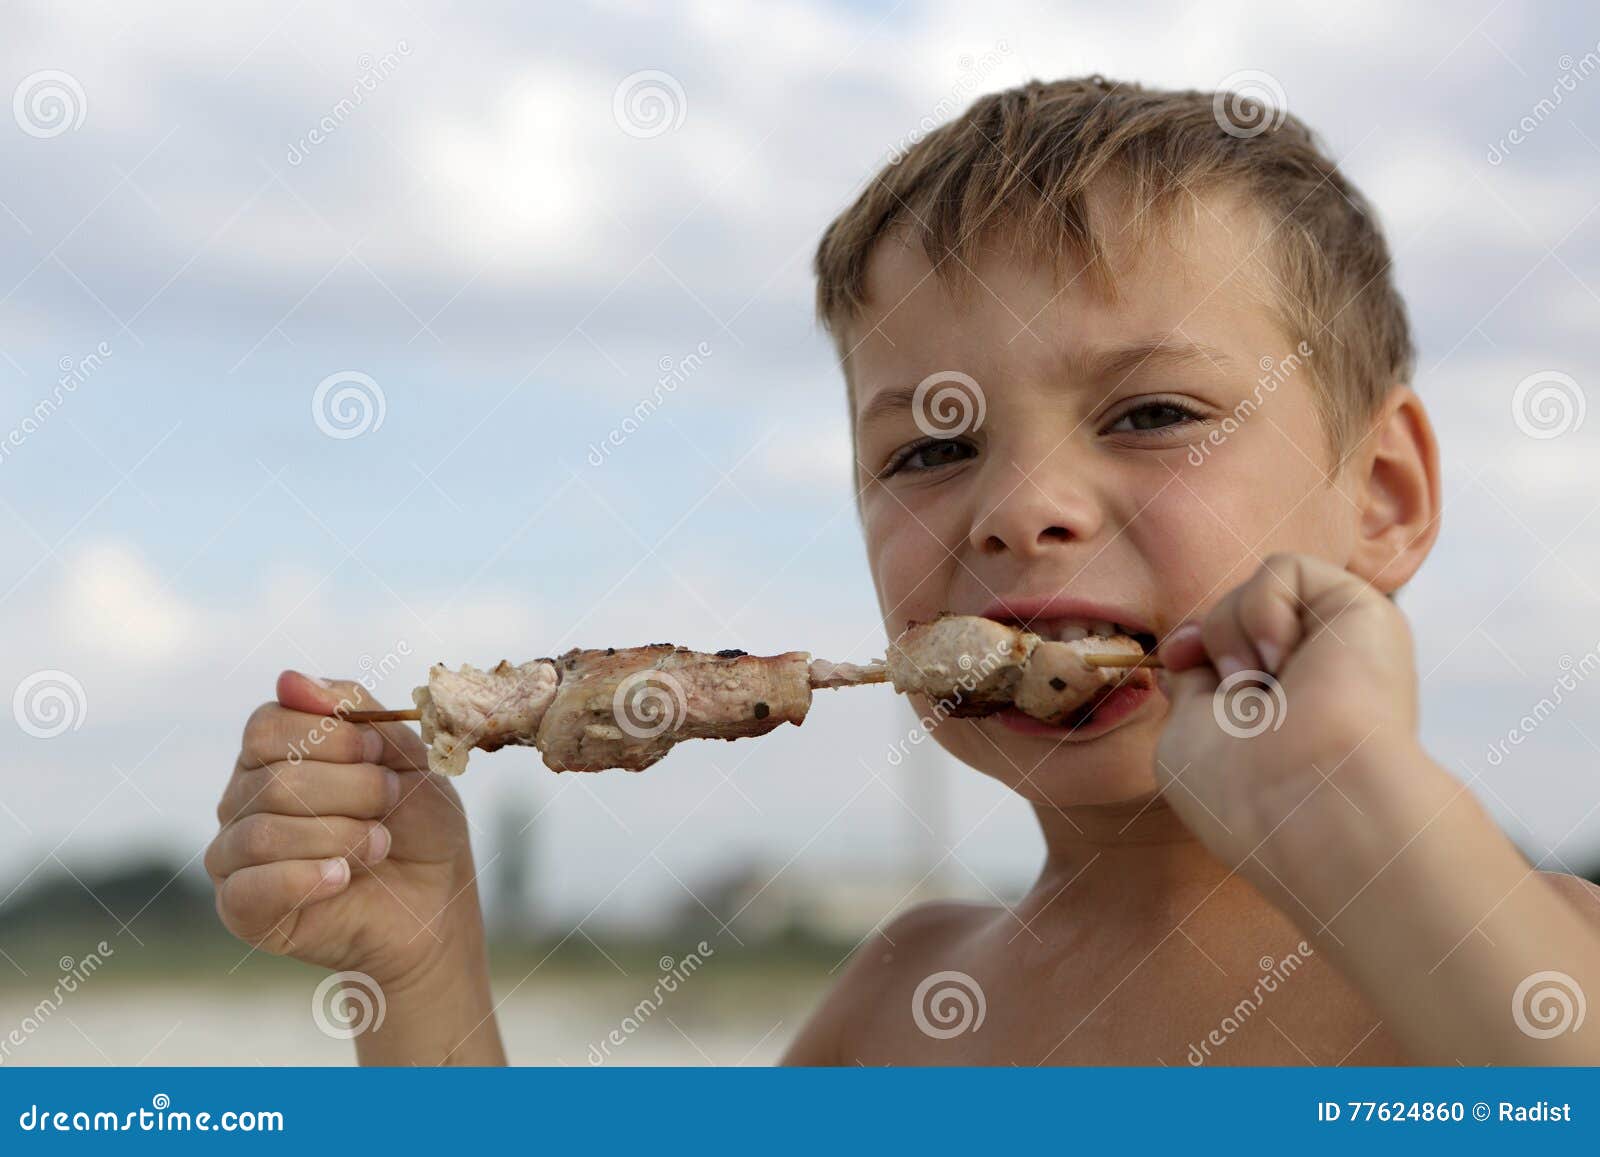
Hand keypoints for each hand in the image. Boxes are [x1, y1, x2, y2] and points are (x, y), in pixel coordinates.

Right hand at [208, 671, 479, 992]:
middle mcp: (242, 798)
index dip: (331, 737)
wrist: (436, 901)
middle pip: (274, 778)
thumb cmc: (418, 821)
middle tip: (390, 801)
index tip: (379, 753)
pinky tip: (343, 878)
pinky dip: (307, 878)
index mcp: (273, 754)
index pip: (266, 725)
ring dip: (341, 834)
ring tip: (380, 844)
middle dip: (353, 788)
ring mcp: (236, 854)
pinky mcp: (243, 909)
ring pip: (265, 830)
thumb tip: (288, 678)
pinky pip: (251, 887)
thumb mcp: (405, 754)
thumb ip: (353, 711)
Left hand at [1152, 553, 1421, 870]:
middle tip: (1232, 686)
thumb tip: (1187, 644)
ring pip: (1258, 586)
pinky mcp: (1362, 610)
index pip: (1230, 644)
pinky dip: (1263, 606)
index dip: (1193, 639)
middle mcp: (1318, 673)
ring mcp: (1341, 641)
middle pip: (1240, 611)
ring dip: (1235, 630)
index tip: (1178, 657)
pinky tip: (1282, 658)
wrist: (1311, 806)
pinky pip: (1285, 567)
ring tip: (1261, 682)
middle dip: (1215, 637)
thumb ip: (1191, 685)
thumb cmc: (1243, 793)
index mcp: (1284, 707)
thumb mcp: (1189, 735)